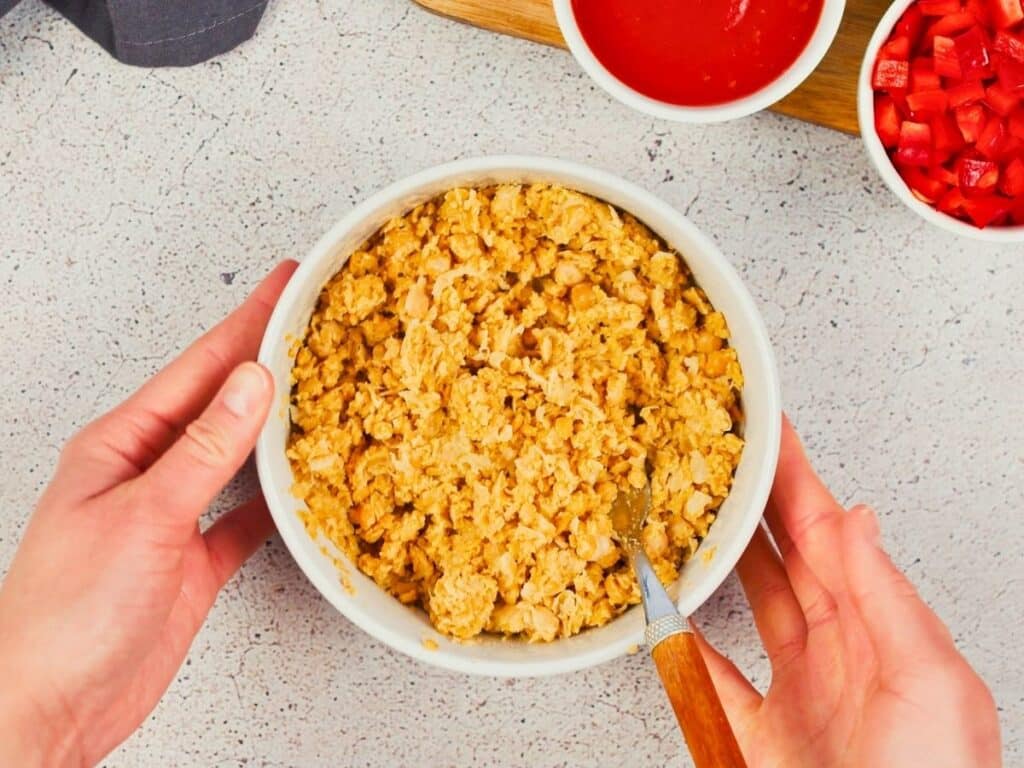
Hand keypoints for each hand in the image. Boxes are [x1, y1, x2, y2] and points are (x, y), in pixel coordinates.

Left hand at [0, 261, 296, 766]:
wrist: (51, 707)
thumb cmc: (67, 614)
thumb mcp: (142, 517)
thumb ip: (204, 451)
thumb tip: (252, 383)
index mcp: (123, 444)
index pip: (199, 368)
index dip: (247, 322)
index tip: (286, 283)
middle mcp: (149, 472)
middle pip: (223, 404)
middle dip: (268, 362)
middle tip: (317, 325)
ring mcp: (174, 516)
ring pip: (239, 456)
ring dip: (279, 426)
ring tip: (324, 391)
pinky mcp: (194, 561)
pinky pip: (248, 517)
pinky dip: (279, 500)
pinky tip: (305, 484)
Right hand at [698, 417, 1001, 767]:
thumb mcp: (930, 685)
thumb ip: (889, 599)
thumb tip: (858, 518)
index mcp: (882, 632)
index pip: (829, 534)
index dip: (795, 478)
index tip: (768, 432)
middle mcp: (840, 654)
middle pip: (786, 559)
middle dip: (753, 503)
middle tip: (721, 457)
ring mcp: (799, 694)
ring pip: (752, 608)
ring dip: (723, 561)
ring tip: (696, 517)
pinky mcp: (761, 739)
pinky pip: (714, 682)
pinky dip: (687, 649)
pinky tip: (672, 619)